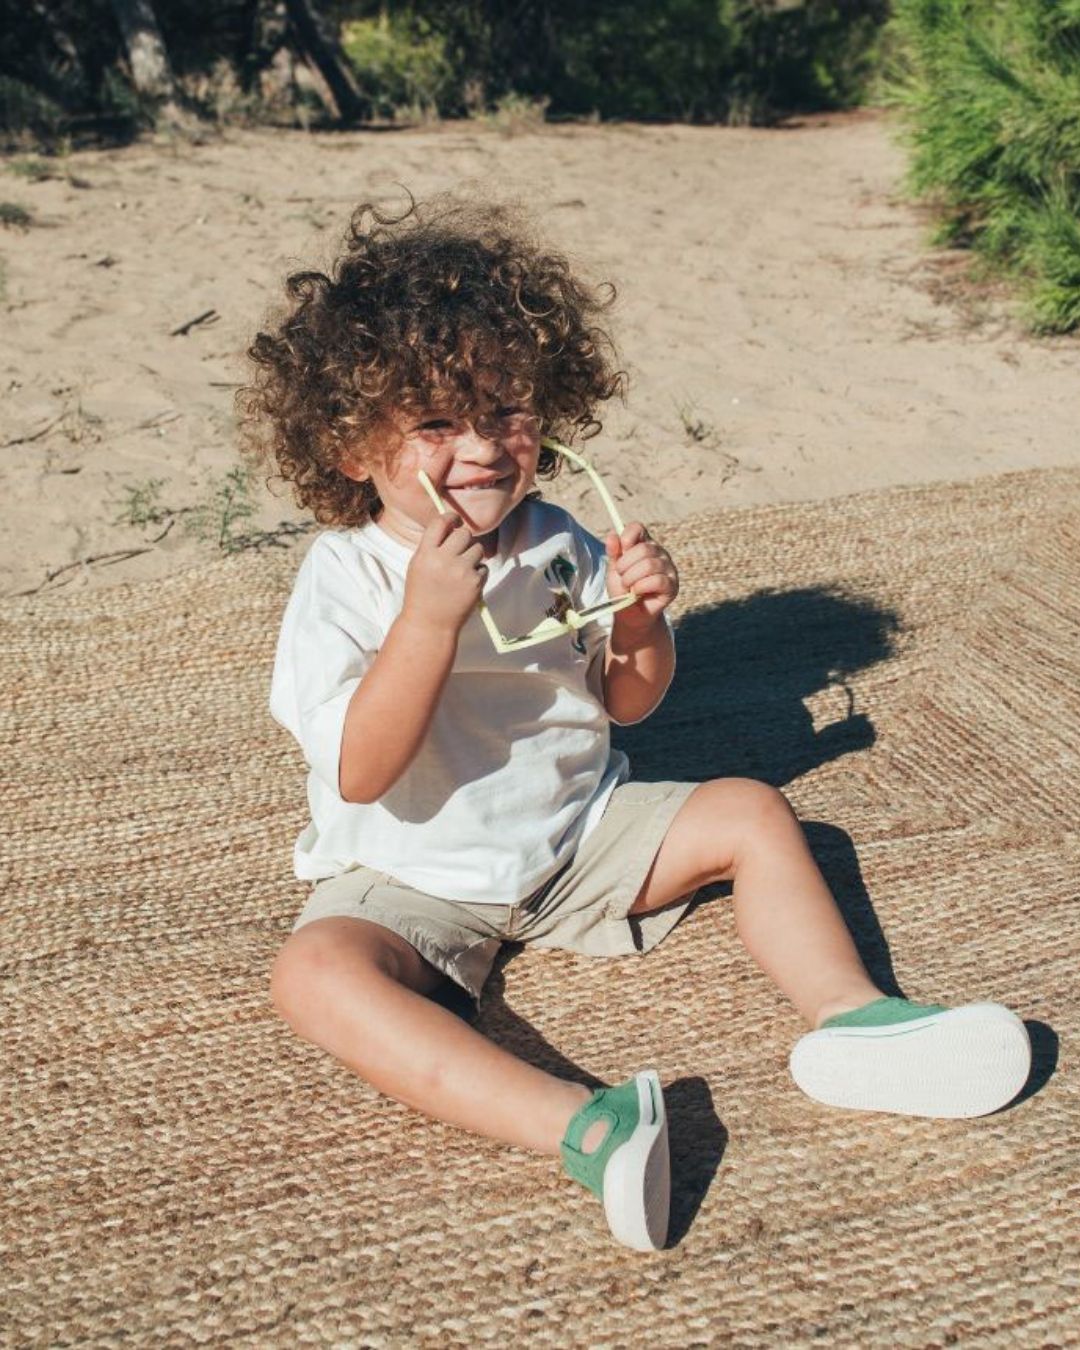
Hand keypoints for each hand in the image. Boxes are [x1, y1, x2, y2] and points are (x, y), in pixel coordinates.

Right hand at [402, 513, 486, 635]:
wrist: (429, 624)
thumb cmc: (422, 594)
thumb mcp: (417, 566)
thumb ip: (432, 546)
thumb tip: (450, 526)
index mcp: (425, 554)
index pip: (440, 523)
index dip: (451, 517)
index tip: (456, 520)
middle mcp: (443, 560)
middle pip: (464, 534)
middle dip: (464, 540)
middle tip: (460, 551)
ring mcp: (461, 571)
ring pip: (478, 549)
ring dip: (473, 557)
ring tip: (461, 572)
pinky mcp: (475, 583)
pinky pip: (483, 567)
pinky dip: (478, 574)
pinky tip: (466, 585)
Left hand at [604, 523, 678, 626]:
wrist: (629, 613)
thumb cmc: (623, 589)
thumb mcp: (614, 570)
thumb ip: (614, 553)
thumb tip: (612, 536)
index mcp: (644, 544)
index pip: (637, 528)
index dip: (626, 538)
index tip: (620, 553)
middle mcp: (659, 553)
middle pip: (643, 549)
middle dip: (625, 565)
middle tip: (622, 577)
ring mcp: (668, 568)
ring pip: (649, 565)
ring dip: (631, 578)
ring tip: (628, 587)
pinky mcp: (673, 585)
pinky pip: (657, 580)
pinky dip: (641, 587)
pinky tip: (637, 592)